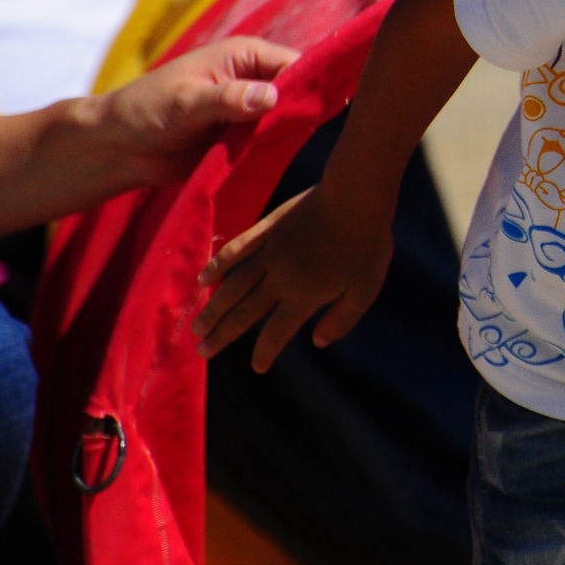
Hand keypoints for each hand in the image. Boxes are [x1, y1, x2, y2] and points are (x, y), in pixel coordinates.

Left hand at [92, 37, 295, 186]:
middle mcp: (255, 78)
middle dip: (305, 110)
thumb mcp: (186, 102)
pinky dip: (280, 151)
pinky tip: (285, 160)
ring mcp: (252, 109)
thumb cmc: (145, 111)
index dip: (312, 83)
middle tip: (311, 135)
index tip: (323, 110)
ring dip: (292, 134)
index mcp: (246, 55)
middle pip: (299, 90)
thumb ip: (228, 99)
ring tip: (296, 149)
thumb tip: (273, 97)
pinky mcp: (247, 137)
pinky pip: (275, 142)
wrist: (119, 148)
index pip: (296, 63)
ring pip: (290, 119)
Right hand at [194, 184, 392, 371]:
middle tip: (202, 352)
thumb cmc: (367, 245)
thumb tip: (319, 342)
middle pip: (244, 313)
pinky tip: (202, 278)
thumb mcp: (366, 289)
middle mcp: (280, 279)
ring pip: (232, 286)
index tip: (258, 367)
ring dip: (213, 308)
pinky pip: (236, 250)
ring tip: (197, 327)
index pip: (276, 333)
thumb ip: (342, 319)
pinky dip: (218, 265)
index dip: (265, 353)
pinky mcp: (268, 229)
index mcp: (304, 296)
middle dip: (223, 336)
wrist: (356, 197)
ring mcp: (271, 252)